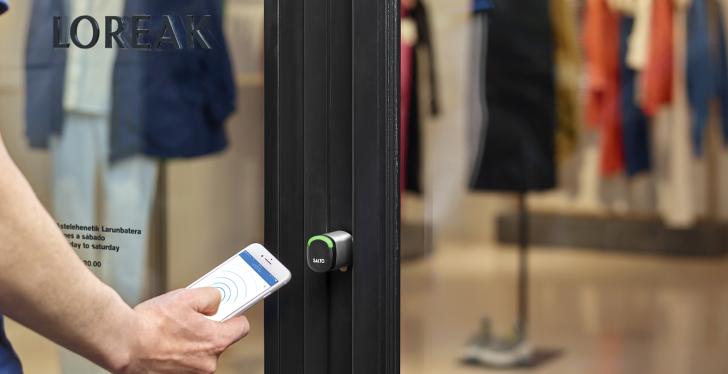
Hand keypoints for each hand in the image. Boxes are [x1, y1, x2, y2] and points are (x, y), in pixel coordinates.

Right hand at [117, 288, 249, 373]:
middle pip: (219, 340)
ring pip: (201, 352)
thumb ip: (211, 296)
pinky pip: (186, 362)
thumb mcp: (187, 296)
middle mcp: (208, 362)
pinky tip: (166, 343)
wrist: (123, 343)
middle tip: (189, 319)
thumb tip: (217, 300)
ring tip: (171, 332)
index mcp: (216, 341)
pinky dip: (179, 354)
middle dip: (207, 329)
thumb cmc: (151, 324)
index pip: (242, 328)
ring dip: (191, 342)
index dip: (234, 316)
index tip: (228, 312)